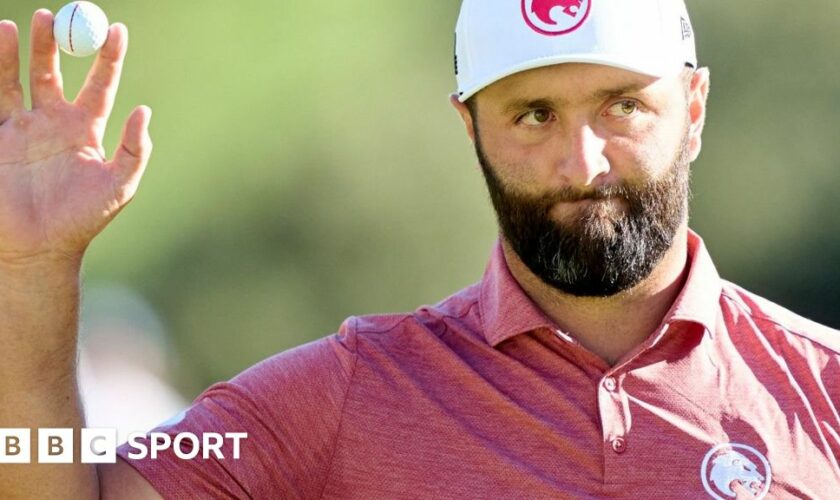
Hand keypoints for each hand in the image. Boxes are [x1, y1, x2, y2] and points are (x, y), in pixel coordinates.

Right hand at [0, 10, 151, 265]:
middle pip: (51, 72)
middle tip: (54, 17)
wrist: (38, 248)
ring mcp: (19, 128)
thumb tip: (143, 110)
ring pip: (12, 80)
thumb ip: (135, 150)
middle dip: (52, 45)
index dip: (109, 57)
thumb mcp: (120, 186)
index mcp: (86, 129)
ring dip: (12, 53)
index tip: (118, 29)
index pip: (100, 83)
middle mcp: (52, 122)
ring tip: (14, 28)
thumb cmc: (83, 220)